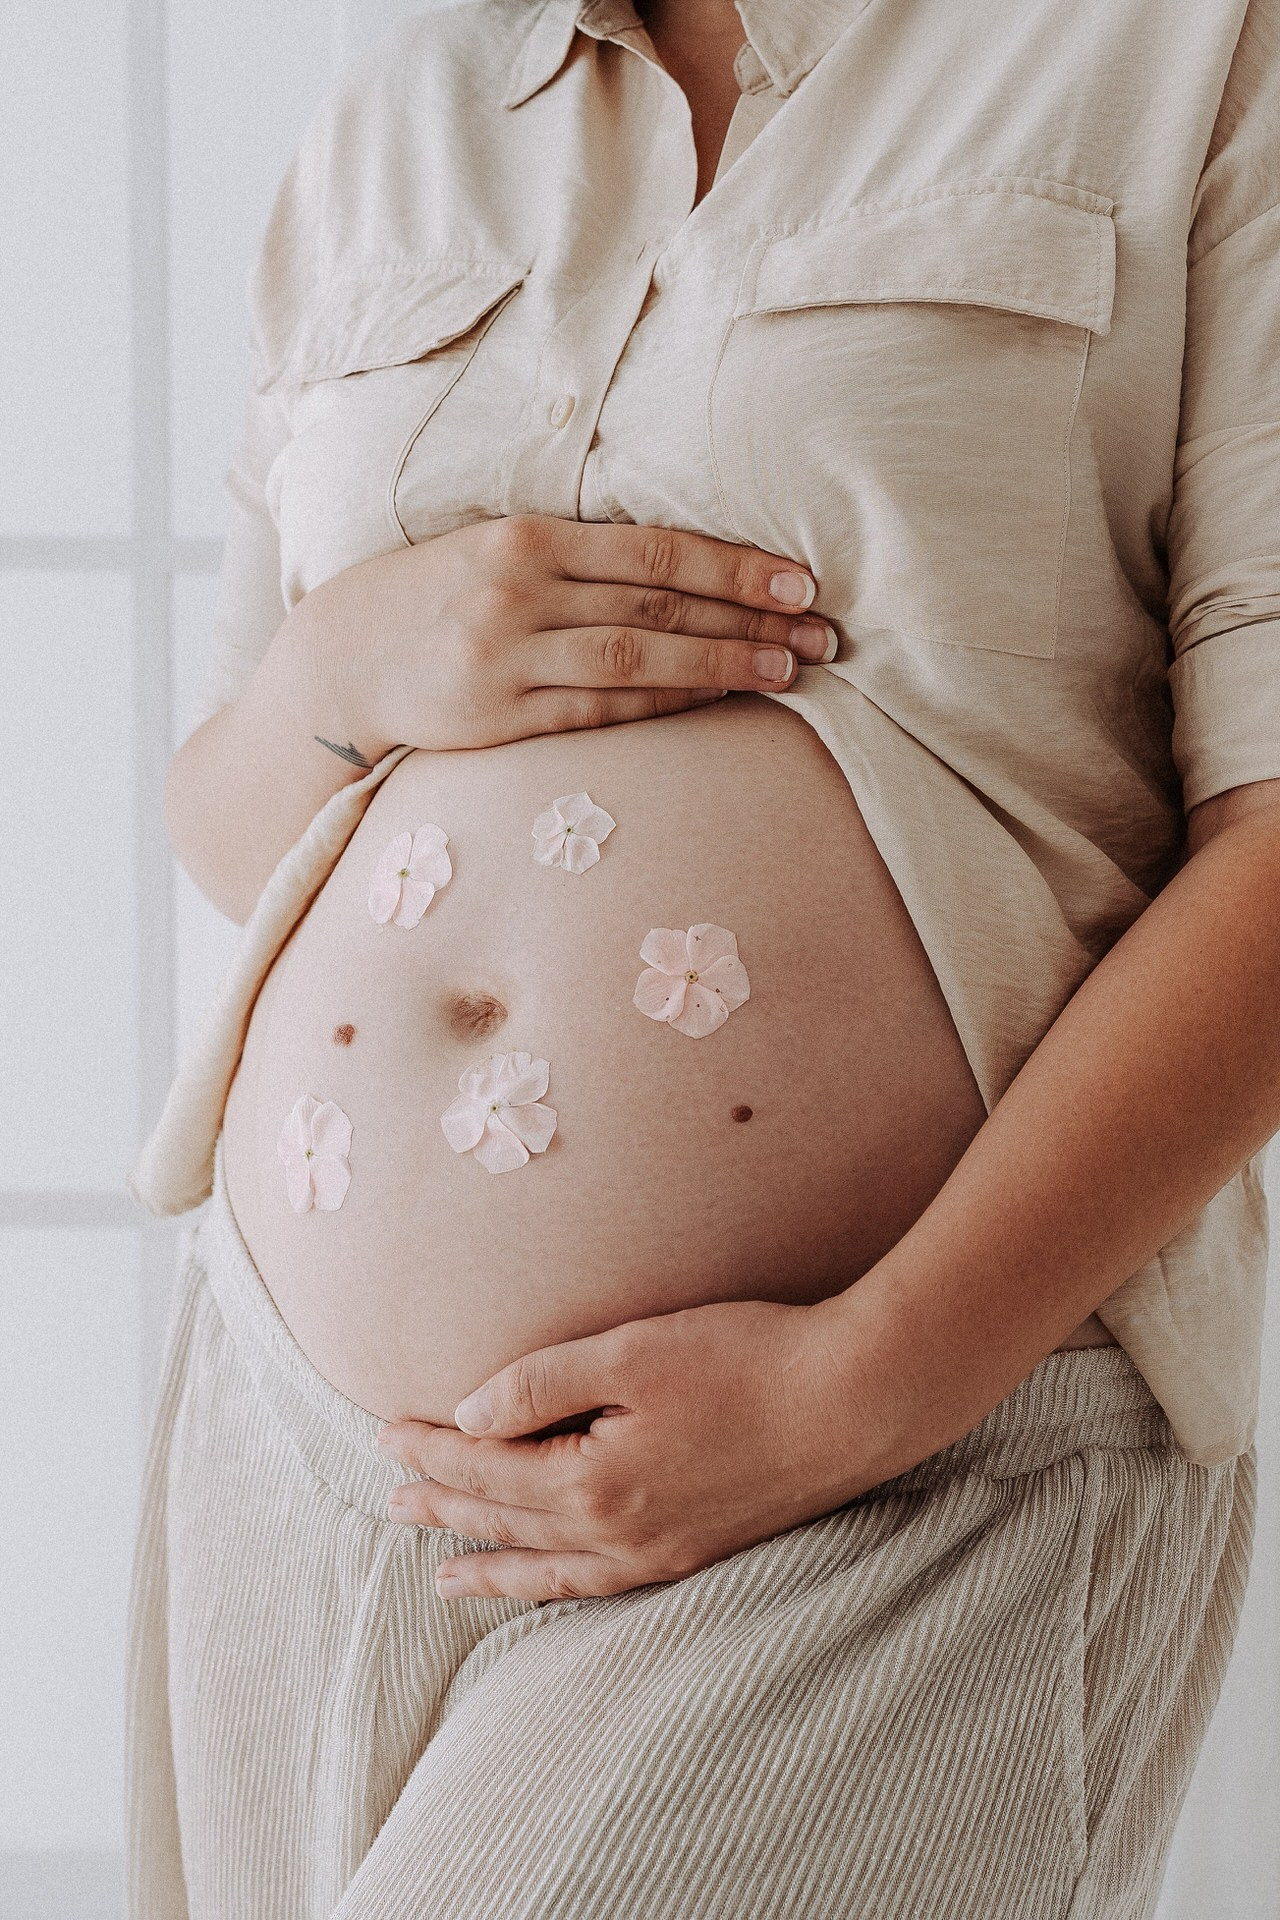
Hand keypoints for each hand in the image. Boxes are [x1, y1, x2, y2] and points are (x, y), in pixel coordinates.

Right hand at [306, 514, 833, 757]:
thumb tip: (685, 564)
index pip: (653, 550)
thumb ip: (577, 555)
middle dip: (750, 616)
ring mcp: (508, 661)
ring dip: (723, 664)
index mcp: (524, 539)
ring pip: (640, 660)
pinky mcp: (500, 720)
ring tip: (790, 670)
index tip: (799, 579)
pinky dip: (668, 703)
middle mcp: (519, 595)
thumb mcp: (494, 551)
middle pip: (659, 604)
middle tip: (823, 631)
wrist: (338, 663)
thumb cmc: (433, 600)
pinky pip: (603, 711)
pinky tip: (718, 700)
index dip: (734, 565)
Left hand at [376, 1298, 874, 1602]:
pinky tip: (554, 1582)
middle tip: (393, 1500)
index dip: (433, 1448)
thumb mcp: (633, 1352)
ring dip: (493, 1567)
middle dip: (446, 1507)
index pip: (487, 1468)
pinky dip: (559, 1587)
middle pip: (508, 1522)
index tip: (386, 1433)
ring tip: (446, 1579)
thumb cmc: (748, 1360)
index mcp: (593, 1482)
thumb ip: (543, 1383)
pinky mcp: (699, 1550)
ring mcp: (661, 1552)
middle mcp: (619, 1534)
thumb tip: (468, 1414)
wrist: (856, 1399)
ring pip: (551, 1569)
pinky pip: (603, 1586)